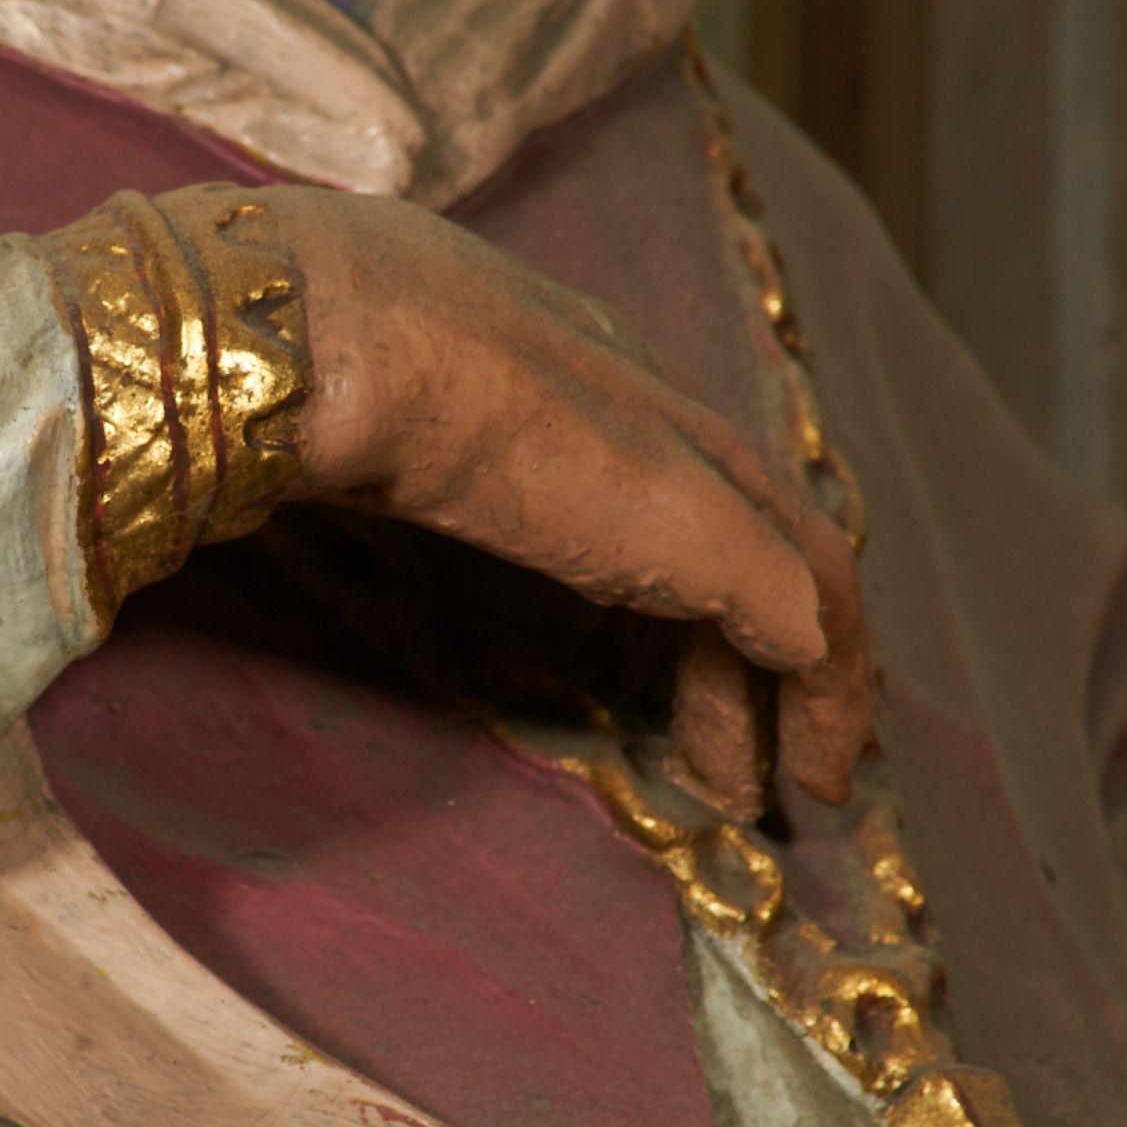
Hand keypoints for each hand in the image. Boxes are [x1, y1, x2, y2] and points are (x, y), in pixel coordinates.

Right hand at [258, 186, 871, 804]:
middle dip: (782, 646)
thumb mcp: (362, 423)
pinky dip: (817, 692)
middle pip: (764, 526)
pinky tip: (795, 761)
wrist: (335, 340)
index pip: (680, 473)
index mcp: (570, 370)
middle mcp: (648, 403)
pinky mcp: (701, 525)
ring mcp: (686, 460)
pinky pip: (800, 615)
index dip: (701, 572)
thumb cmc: (310, 375)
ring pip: (808, 573)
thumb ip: (392, 459)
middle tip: (770, 754)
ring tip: (791, 786)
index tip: (684, 666)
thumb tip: (343, 489)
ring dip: (812, 692)